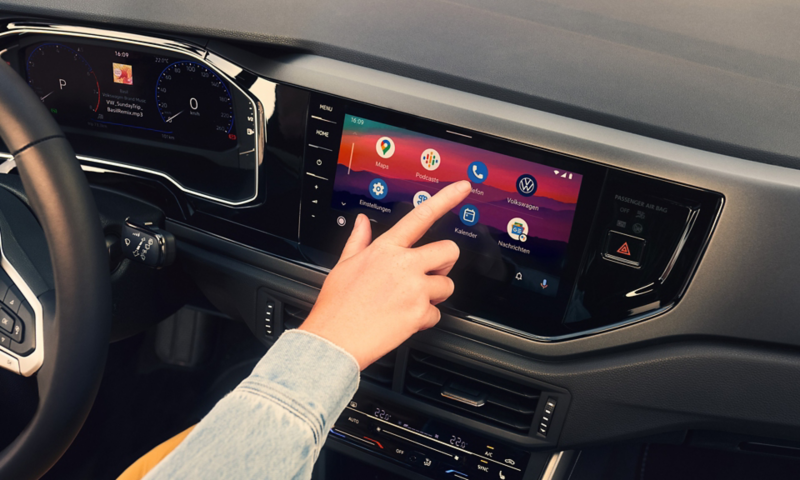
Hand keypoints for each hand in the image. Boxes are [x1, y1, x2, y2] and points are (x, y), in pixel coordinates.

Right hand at [299, 180, 471, 369]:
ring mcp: (414, 288)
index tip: (464, 187)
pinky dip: (424, 320)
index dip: (446, 198)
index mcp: (385, 248)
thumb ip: (359, 240)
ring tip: (409, 302)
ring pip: (448, 285)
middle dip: (444, 264)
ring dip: (435, 295)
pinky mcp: (419, 313)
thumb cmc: (337, 305)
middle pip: (449, 251)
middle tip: (428, 275)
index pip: (421, 216)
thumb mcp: (344, 265)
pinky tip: (404, 320)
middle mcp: (403, 264)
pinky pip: (437, 314)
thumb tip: (362, 221)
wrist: (334, 340)